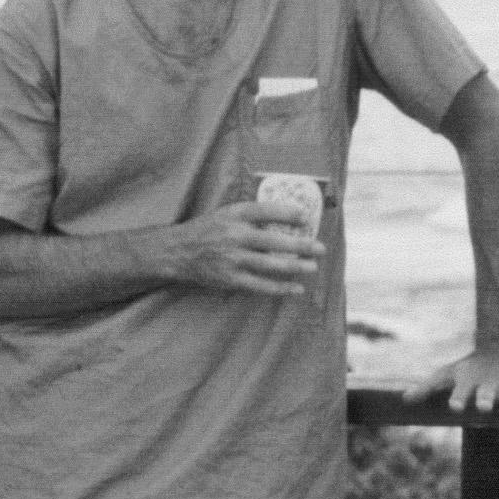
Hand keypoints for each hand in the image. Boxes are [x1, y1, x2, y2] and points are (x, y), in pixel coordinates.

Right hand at [168, 201, 324, 296]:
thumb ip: (254, 214)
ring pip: (270, 265)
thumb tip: (291, 215)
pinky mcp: (230, 279)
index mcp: (234, 215)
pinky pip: (260, 285)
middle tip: (321, 248)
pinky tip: (296, 288)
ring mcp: (233, 259)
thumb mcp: (227, 213)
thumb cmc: (208, 229)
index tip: (306, 216)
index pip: (265, 210)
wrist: (176, 251)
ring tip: (313, 267)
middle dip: (301, 245)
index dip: (287, 213)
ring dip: (295, 267)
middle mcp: (234, 235)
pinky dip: (280, 288)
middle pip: (274, 241)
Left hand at [406, 350, 498, 447]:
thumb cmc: (471, 366)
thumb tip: (404, 399)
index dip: (459, 395)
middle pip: (488, 390)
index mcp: (470, 377)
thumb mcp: (449, 373)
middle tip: (483, 407)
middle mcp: (491, 382)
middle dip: (486, 397)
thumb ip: (428, 387)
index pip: (463, 386)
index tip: (455, 405)